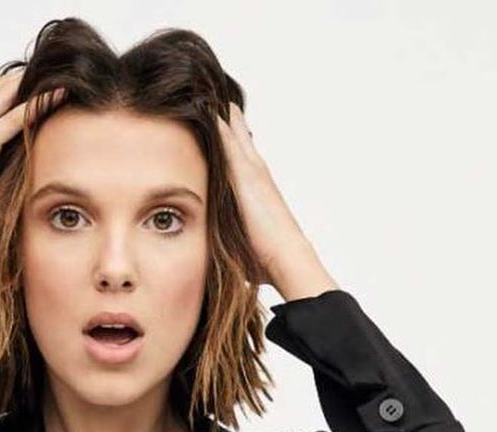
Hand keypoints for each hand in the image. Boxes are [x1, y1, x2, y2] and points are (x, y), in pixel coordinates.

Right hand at [0, 68, 67, 254]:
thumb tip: (19, 209)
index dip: (15, 97)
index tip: (40, 89)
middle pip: (0, 95)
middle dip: (26, 83)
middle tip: (55, 72)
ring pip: (8, 99)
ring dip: (34, 87)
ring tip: (62, 76)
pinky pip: (13, 119)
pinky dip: (36, 105)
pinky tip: (58, 95)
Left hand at [215, 102, 336, 298]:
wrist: (286, 258)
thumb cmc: (268, 262)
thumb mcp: (244, 249)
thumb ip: (233, 247)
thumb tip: (222, 269)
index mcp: (258, 194)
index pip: (244, 165)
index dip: (237, 148)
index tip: (227, 132)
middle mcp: (258, 178)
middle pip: (242, 144)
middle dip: (233, 125)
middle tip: (222, 103)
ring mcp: (254, 174)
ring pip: (236, 138)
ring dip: (226, 119)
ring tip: (212, 97)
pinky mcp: (247, 174)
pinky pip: (230, 142)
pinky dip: (222, 125)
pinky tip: (210, 109)